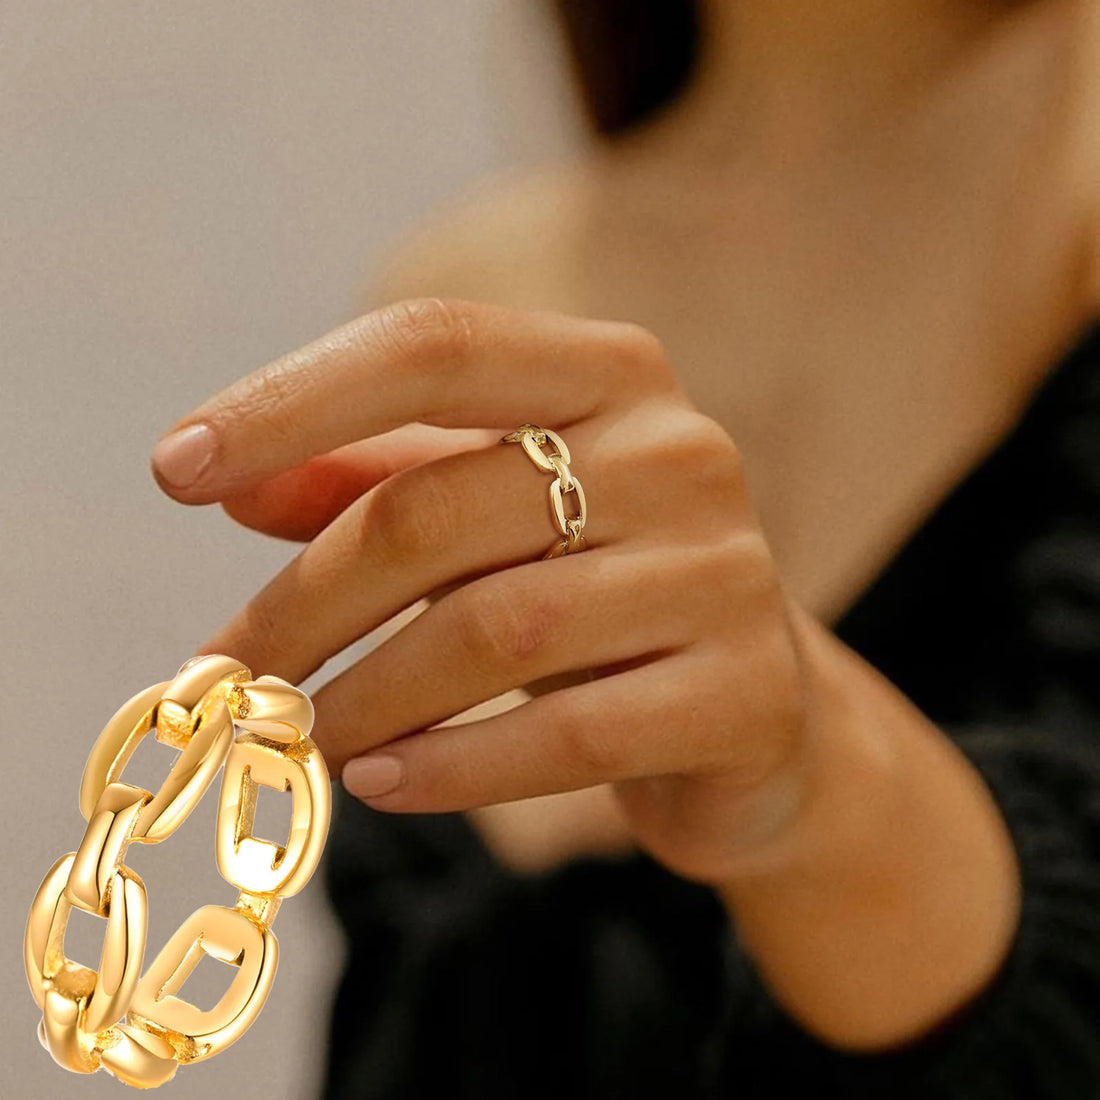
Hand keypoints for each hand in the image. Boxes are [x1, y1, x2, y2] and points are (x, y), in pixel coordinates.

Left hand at [150, 298, 816, 883]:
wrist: (751, 707)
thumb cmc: (596, 589)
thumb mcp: (492, 517)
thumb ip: (373, 484)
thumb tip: (230, 484)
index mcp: (611, 375)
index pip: (433, 349)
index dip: (293, 400)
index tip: (172, 472)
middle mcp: (680, 453)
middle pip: (438, 514)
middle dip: (304, 606)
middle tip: (223, 675)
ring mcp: (724, 572)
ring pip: (496, 633)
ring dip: (365, 697)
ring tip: (295, 735)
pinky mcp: (746, 693)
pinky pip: (570, 736)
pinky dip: (452, 767)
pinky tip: (379, 783)